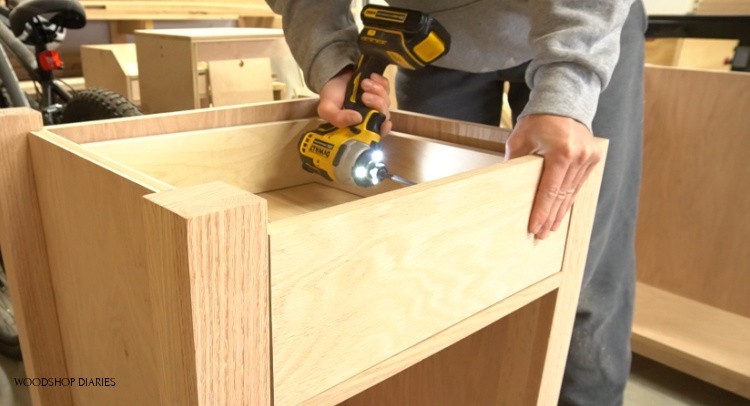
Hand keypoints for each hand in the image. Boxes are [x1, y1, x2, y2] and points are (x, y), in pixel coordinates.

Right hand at [317, 69, 392, 135]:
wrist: (334, 75)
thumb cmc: (331, 96)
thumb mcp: (327, 109)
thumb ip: (338, 118)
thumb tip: (358, 119)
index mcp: (359, 125)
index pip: (376, 133)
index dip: (382, 129)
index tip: (385, 122)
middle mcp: (370, 116)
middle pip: (384, 115)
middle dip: (376, 103)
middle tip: (364, 95)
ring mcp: (376, 103)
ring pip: (386, 101)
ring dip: (377, 90)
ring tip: (363, 83)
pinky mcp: (380, 90)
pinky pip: (388, 87)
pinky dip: (381, 82)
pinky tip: (371, 77)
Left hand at [504, 114, 602, 239]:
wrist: (562, 102)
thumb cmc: (537, 121)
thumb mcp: (520, 140)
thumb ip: (515, 164)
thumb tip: (507, 188)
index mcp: (561, 152)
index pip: (549, 190)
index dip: (541, 212)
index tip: (534, 228)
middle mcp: (579, 156)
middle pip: (562, 196)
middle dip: (549, 217)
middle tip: (540, 235)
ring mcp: (589, 157)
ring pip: (572, 193)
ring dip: (560, 212)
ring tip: (549, 229)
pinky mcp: (593, 158)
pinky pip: (579, 185)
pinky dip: (568, 199)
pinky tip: (561, 212)